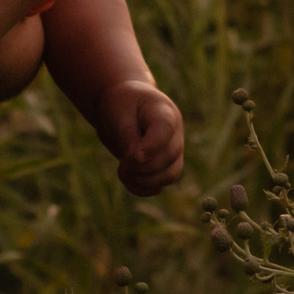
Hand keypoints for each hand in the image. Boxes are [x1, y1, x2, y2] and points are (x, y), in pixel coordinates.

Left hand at [92, 79, 183, 195]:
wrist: (122, 105)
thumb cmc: (120, 105)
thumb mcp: (119, 114)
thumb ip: (128, 137)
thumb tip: (137, 161)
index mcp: (164, 111)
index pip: (165, 129)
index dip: (152, 146)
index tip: (134, 157)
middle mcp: (174, 132)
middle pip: (170, 156)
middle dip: (143, 167)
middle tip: (122, 165)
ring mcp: (173, 150)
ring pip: (170, 174)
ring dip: (144, 181)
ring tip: (122, 172)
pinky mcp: (165, 165)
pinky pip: (160, 184)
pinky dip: (143, 188)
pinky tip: (128, 180)